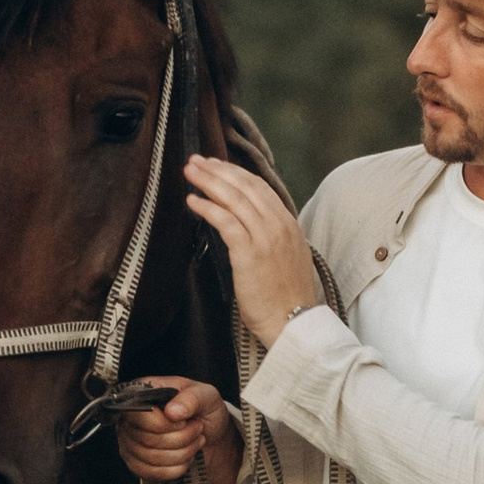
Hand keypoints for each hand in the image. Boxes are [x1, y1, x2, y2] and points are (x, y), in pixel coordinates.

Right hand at [114, 378, 238, 483]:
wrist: (212, 436)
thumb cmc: (205, 411)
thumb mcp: (207, 396)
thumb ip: (191, 399)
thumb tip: (171, 411)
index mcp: (143, 393)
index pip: (139, 414)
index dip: (164, 424)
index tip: (185, 421)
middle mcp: (130, 417)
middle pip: (146, 439)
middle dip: (181, 438)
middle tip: (197, 430)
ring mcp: (129, 441)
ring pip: (151, 458)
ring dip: (181, 453)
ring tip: (195, 442)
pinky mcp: (136, 462)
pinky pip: (150, 473)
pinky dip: (174, 469)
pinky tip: (186, 458)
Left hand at [182, 155, 321, 345]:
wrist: (294, 321)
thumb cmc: (286, 297)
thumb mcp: (286, 257)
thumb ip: (271, 236)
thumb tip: (248, 224)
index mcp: (288, 223)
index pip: (259, 187)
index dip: (234, 173)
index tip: (215, 165)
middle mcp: (278, 224)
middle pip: (245, 186)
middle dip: (218, 169)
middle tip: (196, 161)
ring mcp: (265, 237)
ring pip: (234, 198)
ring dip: (208, 181)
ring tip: (189, 172)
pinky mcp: (249, 252)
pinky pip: (225, 221)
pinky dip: (207, 207)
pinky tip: (192, 201)